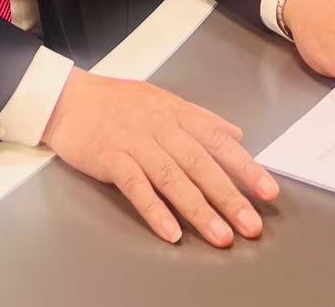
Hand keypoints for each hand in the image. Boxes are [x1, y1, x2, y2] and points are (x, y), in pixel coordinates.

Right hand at [41, 66, 278, 247]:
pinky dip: (153, 208)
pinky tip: (170, 231)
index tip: (268, 191)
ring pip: (172, 176)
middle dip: (228, 196)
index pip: (216, 140)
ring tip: (221, 235)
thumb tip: (237, 135)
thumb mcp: (161, 99)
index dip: (244, 166)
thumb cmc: (114, 101)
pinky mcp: (110, 157)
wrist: (66, 98)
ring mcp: (134, 141)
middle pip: (199, 163)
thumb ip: (200, 118)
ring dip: (198, 209)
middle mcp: (158, 126)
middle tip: (251, 225)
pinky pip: (135, 185)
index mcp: (174, 112)